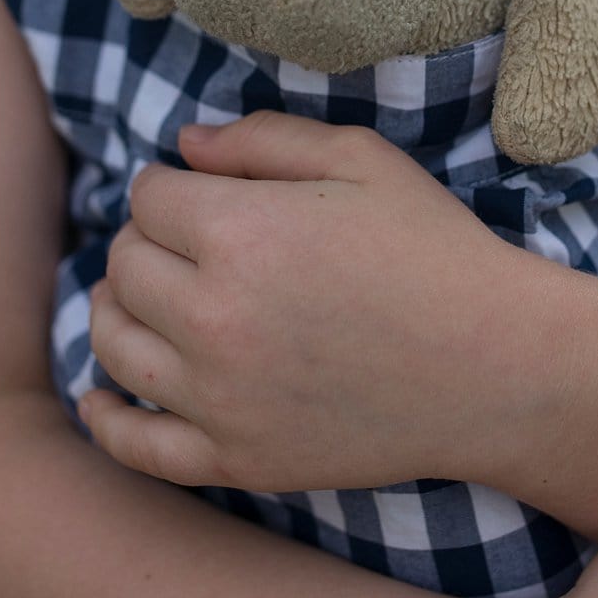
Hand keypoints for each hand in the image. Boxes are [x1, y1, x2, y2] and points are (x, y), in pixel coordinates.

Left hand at [79, 111, 534, 491]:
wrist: (497, 366)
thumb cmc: (434, 250)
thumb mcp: (360, 160)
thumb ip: (263, 139)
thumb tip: (183, 145)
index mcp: (239, 233)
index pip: (148, 198)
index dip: (174, 188)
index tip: (205, 195)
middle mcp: (213, 318)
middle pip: (123, 266)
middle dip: (147, 242)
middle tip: (188, 242)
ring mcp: (219, 398)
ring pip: (114, 343)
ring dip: (118, 311)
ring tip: (146, 299)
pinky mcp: (237, 458)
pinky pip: (137, 444)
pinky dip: (106, 417)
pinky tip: (100, 395)